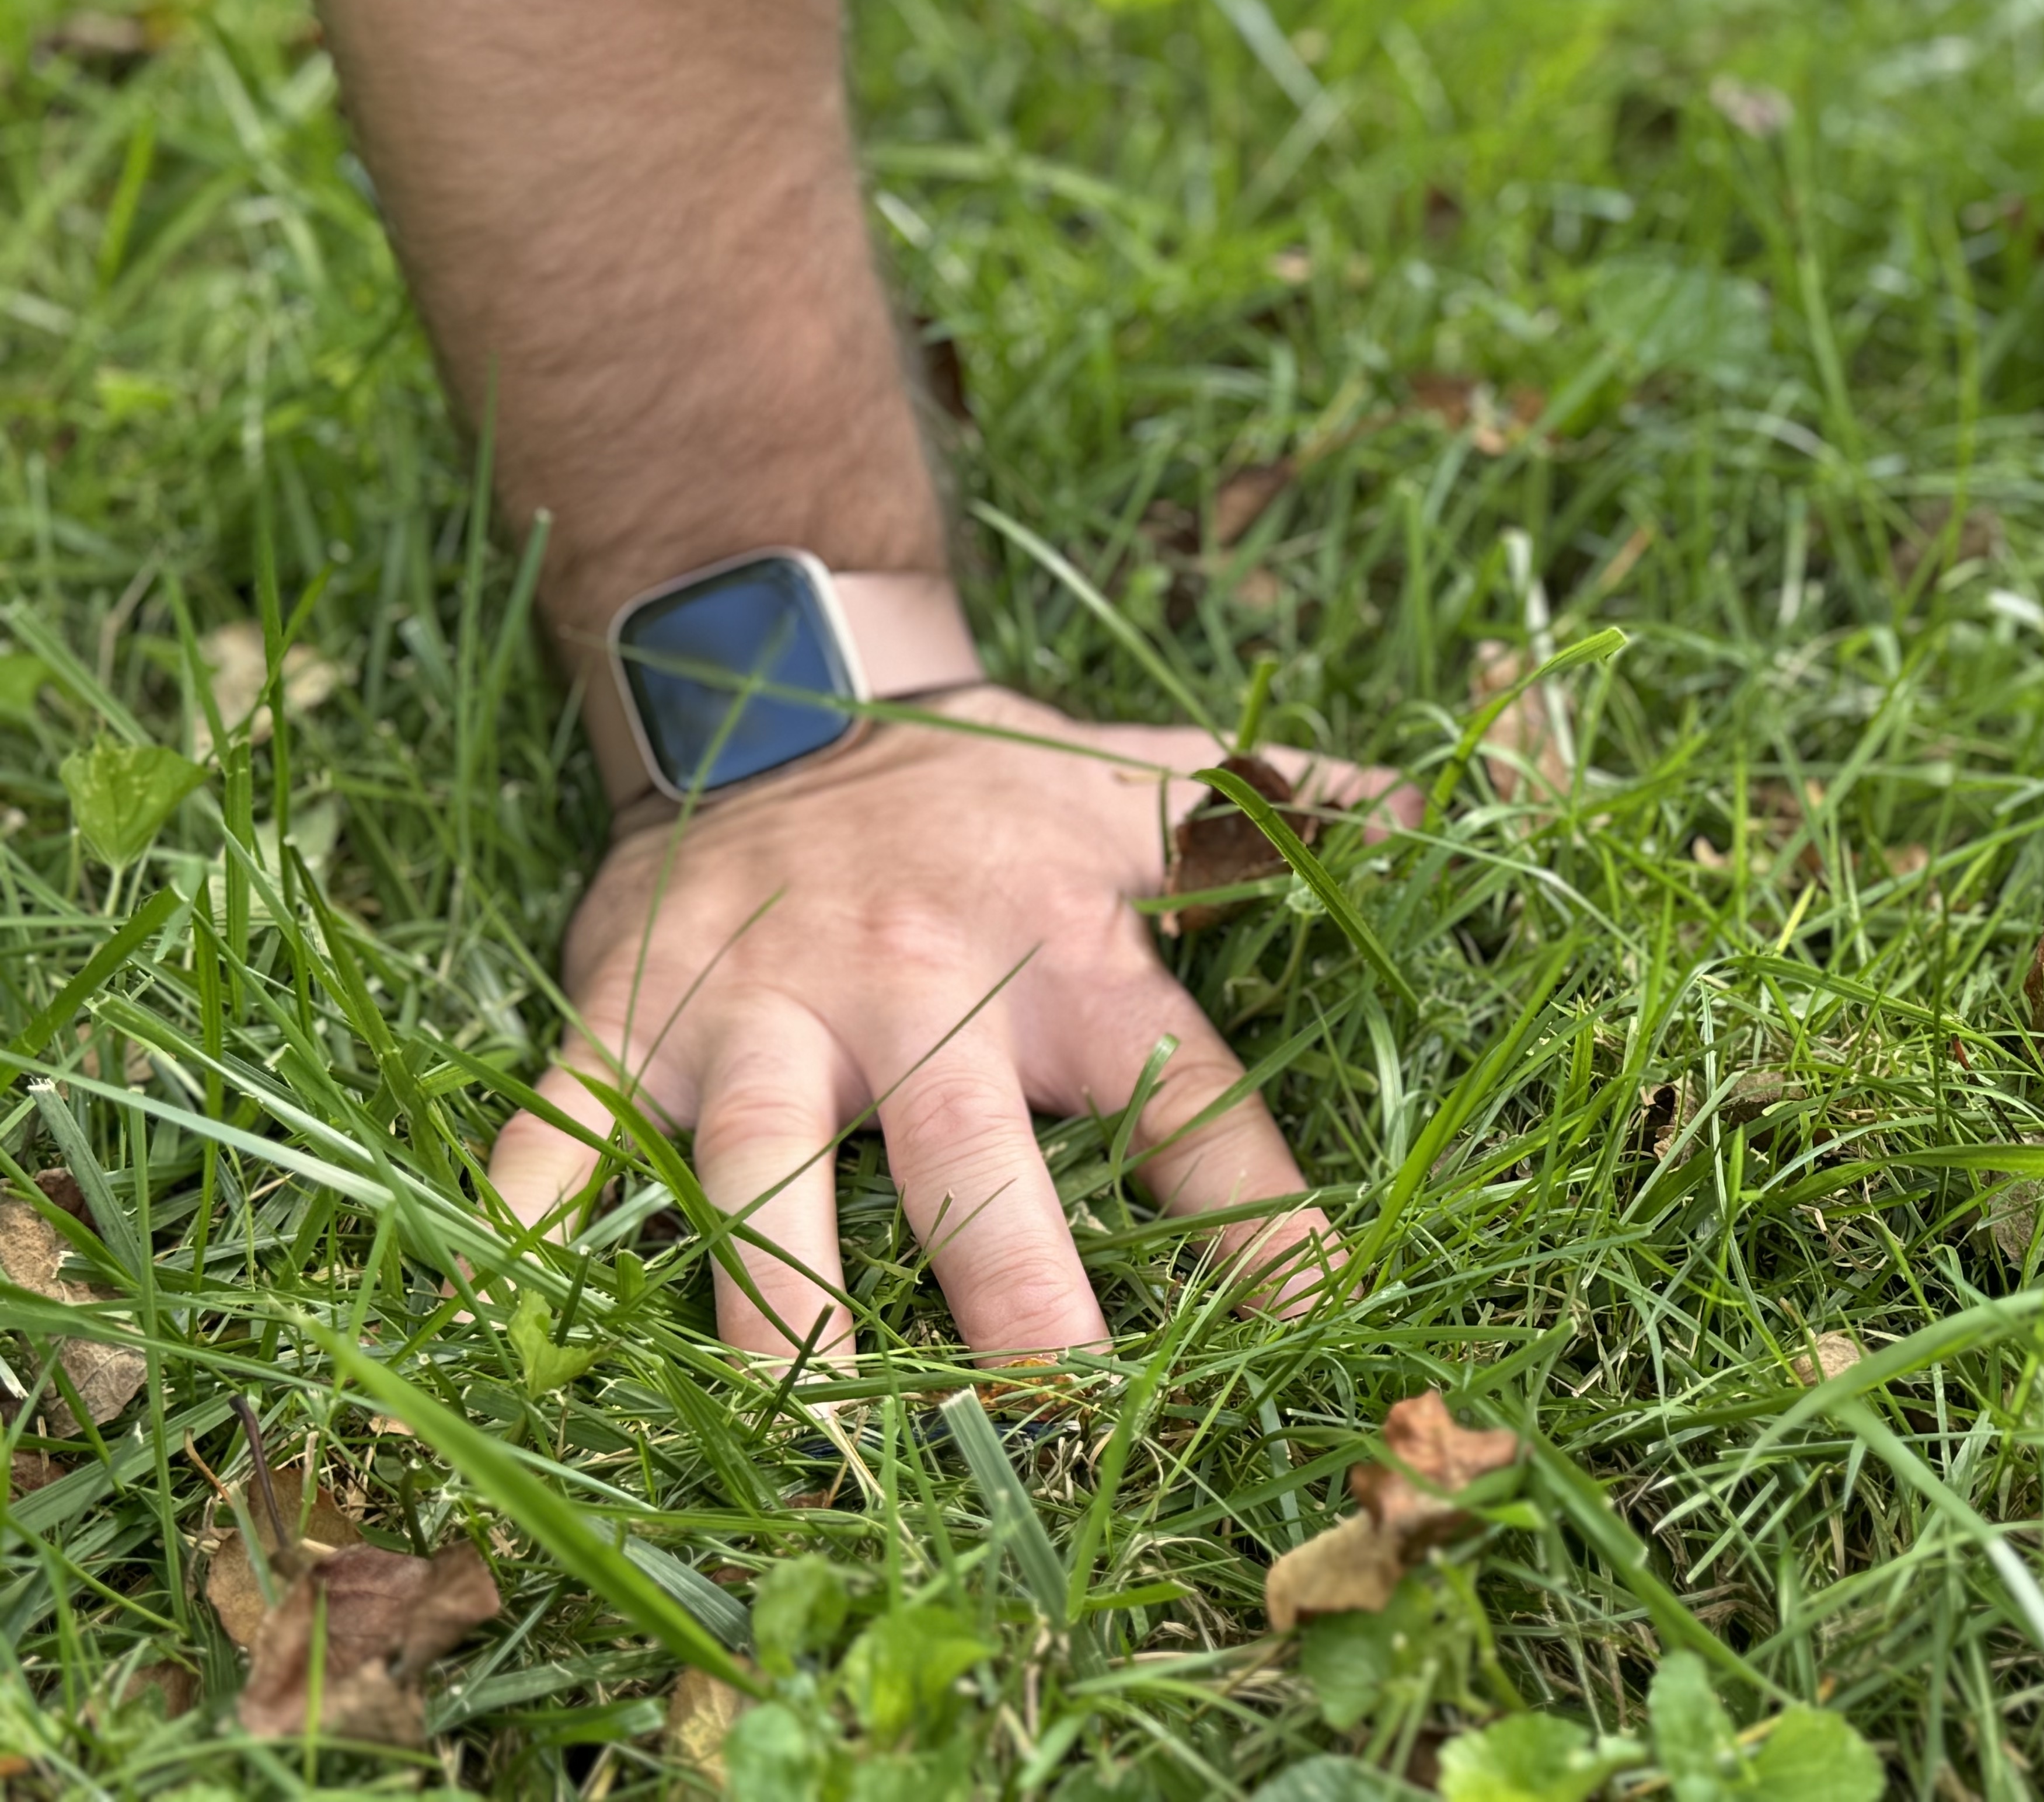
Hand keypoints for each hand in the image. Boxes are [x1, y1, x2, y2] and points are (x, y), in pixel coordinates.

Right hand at [485, 687, 1410, 1361]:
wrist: (789, 681)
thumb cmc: (995, 781)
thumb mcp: (1155, 783)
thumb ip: (1295, 814)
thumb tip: (1458, 802)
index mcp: (1074, 956)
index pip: (1196, 1108)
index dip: (1263, 1227)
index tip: (1321, 1339)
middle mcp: (927, 992)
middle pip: (976, 1167)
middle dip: (1015, 1293)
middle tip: (1052, 1417)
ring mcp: (765, 1010)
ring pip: (765, 1177)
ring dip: (779, 1311)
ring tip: (805, 1442)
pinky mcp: (628, 1017)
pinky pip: (562, 1132)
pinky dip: (526, 1225)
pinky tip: (505, 1321)